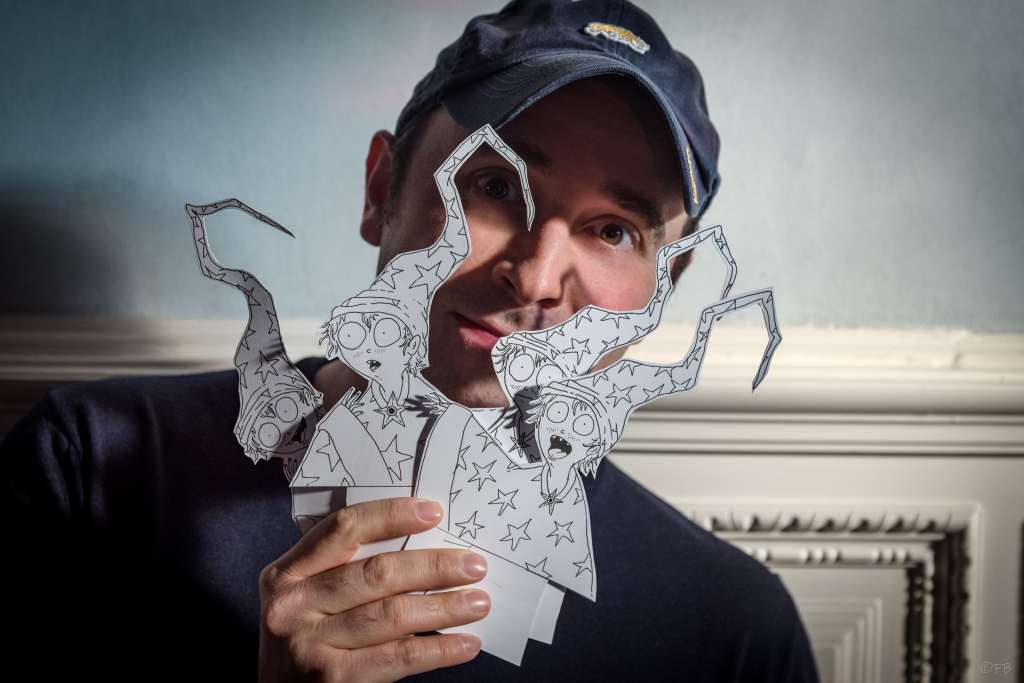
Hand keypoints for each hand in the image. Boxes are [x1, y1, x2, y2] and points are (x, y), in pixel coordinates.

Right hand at [258, 497, 489, 681]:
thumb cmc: (304, 641)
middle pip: (376, 573)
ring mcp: (309, 645)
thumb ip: (343, 572)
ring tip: (479, 602)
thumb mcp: (306, 599)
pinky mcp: (331, 679)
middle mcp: (293, 606)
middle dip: (433, 567)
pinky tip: (466, 643)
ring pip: (392, 614)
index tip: (433, 511)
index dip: (391, 515)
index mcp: (287, 573)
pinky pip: (398, 657)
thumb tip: (423, 547)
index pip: (343, 529)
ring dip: (445, 607)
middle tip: (474, 565)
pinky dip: (438, 650)